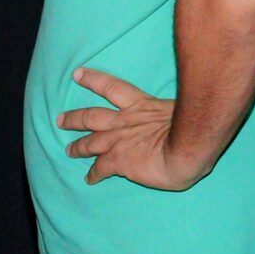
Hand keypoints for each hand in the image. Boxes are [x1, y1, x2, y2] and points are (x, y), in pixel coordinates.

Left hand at [57, 67, 205, 190]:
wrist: (188, 146)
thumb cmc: (194, 128)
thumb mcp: (181, 111)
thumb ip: (170, 115)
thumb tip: (178, 120)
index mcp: (141, 105)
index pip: (112, 87)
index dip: (93, 79)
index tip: (77, 74)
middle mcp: (124, 120)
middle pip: (91, 116)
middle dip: (74, 118)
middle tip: (60, 119)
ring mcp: (119, 140)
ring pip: (89, 141)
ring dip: (77, 146)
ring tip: (68, 150)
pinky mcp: (118, 160)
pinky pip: (100, 168)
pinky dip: (93, 174)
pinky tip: (89, 179)